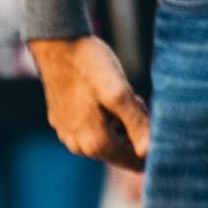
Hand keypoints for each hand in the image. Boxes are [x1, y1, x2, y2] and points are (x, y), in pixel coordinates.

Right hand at [30, 35, 149, 172]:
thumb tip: (149, 152)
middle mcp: (78, 146)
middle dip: (134, 131)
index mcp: (94, 143)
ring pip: (107, 139)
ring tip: (115, 96)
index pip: (134, 162)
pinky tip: (99, 96)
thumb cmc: (89, 66)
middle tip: (132, 100)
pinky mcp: (62, 124)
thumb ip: (137, 125)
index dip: (150, 143)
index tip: (147, 116)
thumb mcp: (120, 93)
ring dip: (119, 124)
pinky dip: (103, 118)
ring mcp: (67, 135)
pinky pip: (92, 130)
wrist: (56, 46)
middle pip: (121, 150)